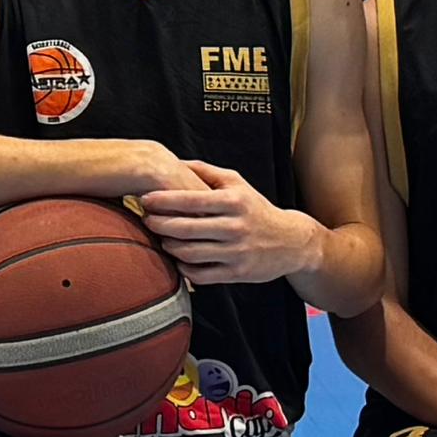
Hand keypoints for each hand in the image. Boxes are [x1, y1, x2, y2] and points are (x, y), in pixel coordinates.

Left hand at [134, 157, 317, 285]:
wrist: (291, 242)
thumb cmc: (255, 208)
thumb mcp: (237, 183)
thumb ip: (205, 172)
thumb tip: (173, 162)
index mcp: (233, 201)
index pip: (191, 200)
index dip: (163, 200)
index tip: (145, 199)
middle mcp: (235, 227)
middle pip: (186, 228)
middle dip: (159, 224)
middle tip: (145, 219)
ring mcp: (236, 252)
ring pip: (190, 253)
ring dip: (168, 246)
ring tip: (160, 237)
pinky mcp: (236, 274)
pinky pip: (201, 275)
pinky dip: (183, 268)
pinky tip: (177, 258)